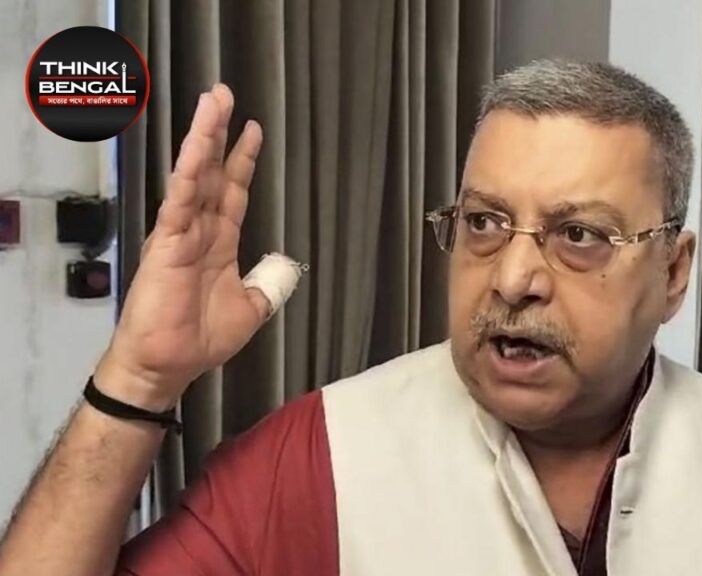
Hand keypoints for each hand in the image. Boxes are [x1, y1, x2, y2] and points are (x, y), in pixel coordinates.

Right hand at [95, 84, 266, 409]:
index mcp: (218, 242)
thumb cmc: (200, 339)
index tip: (253, 131)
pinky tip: (194, 147)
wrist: (170, 365)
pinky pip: (179, 201)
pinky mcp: (167, 244)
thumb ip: (268, 285)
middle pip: (210, 171)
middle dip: (219, 133)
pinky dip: (187, 173)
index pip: (231, 191)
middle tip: (224, 95)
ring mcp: (181, 233)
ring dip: (203, 139)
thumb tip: (286, 268)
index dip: (242, 160)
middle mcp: (198, 230)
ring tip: (212, 103)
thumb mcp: (251, 309)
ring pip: (193, 176)